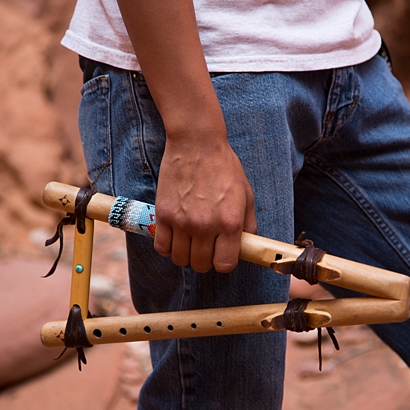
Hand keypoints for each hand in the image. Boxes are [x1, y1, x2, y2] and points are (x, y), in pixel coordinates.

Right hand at [153, 129, 256, 272]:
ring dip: (186, 255)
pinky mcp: (163, 215)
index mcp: (229, 223)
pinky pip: (161, 247)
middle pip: (201, 265)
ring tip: (190, 242)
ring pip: (180, 259)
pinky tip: (175, 237)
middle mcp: (205, 226)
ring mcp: (182, 222)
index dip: (224, 263)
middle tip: (206, 248)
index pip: (224, 265)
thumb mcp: (246, 194)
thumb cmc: (224, 167)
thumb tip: (245, 245)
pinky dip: (168, 247)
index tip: (222, 255)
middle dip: (205, 261)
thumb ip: (248, 224)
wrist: (197, 144)